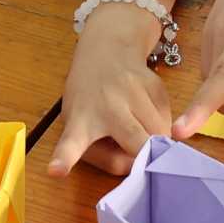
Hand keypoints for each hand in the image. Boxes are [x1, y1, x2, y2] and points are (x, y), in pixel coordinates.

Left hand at [48, 6, 174, 175]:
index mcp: (79, 123)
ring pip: (159, 134)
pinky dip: (162, 127)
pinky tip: (148, 117)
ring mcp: (133, 92)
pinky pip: (168, 120)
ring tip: (143, 135)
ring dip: (156, 143)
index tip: (56, 171)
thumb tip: (138, 165)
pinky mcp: (155, 85)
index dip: (64, 159)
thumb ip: (108, 159)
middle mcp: (106, 105)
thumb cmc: (89, 103)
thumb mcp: (84, 131)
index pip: (71, 143)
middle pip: (139, 143)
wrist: (107, 51)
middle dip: (148, 157)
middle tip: (146, 163)